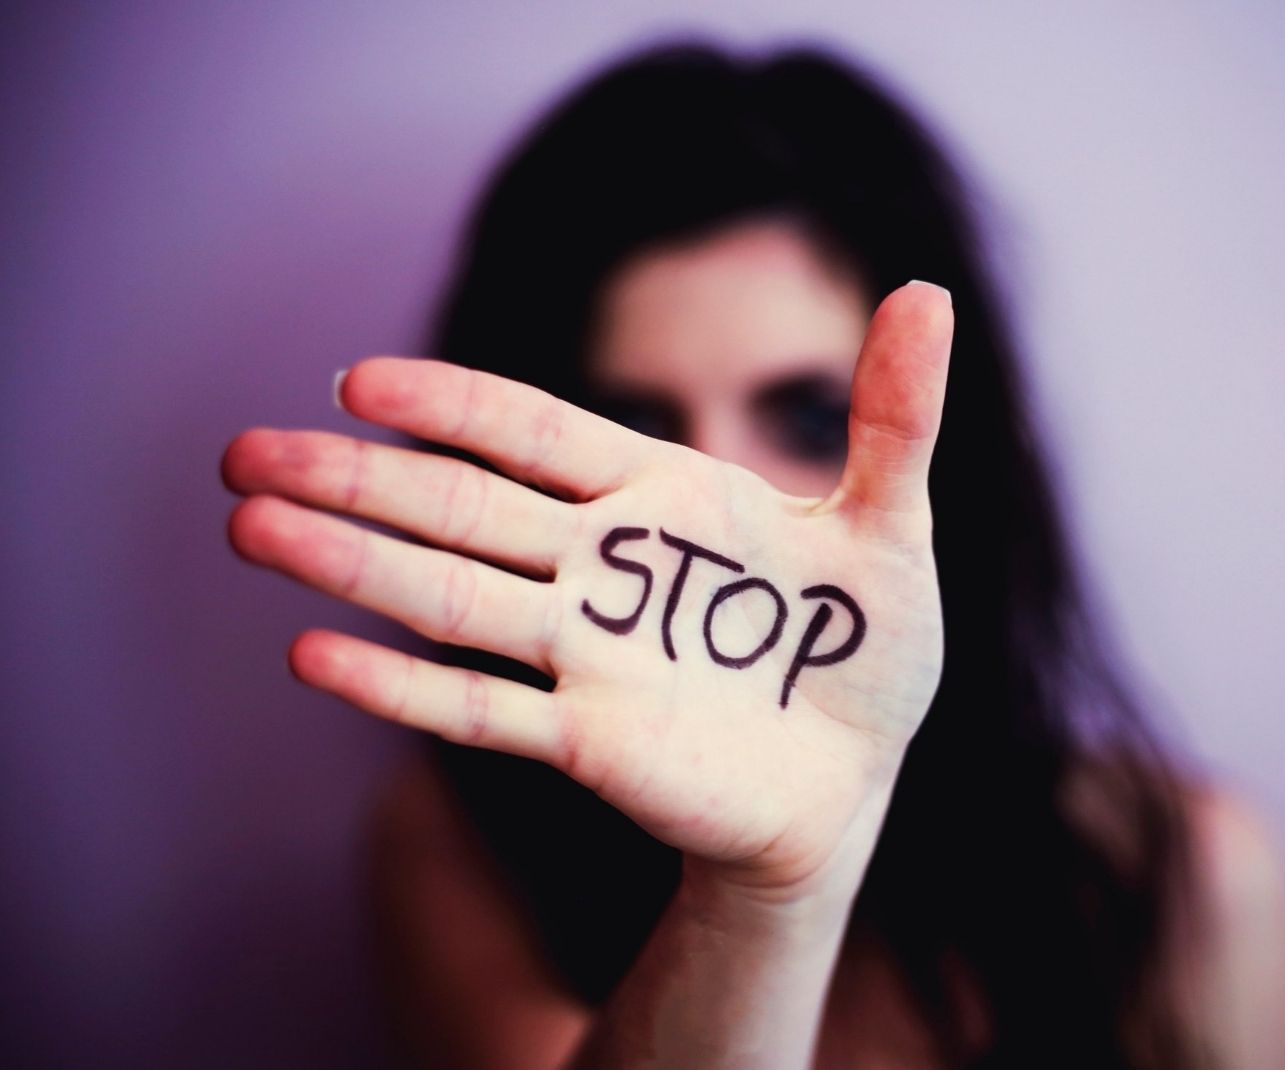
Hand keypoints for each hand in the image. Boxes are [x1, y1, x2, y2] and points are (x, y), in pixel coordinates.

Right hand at [223, 281, 952, 906]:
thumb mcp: (895, 526)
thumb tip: (926, 290)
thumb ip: (893, 417)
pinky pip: (482, 711)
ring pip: (450, 601)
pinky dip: (402, 688)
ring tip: (247, 529)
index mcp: (663, 497)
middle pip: (461, 509)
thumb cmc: (868, 647)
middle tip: (244, 453)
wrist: (856, 776)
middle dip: (355, 482)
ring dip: (348, 566)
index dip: (451, 406)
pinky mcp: (591, 743)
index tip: (358, 382)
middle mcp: (605, 567)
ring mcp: (590, 655)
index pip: (538, 435)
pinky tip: (313, 656)